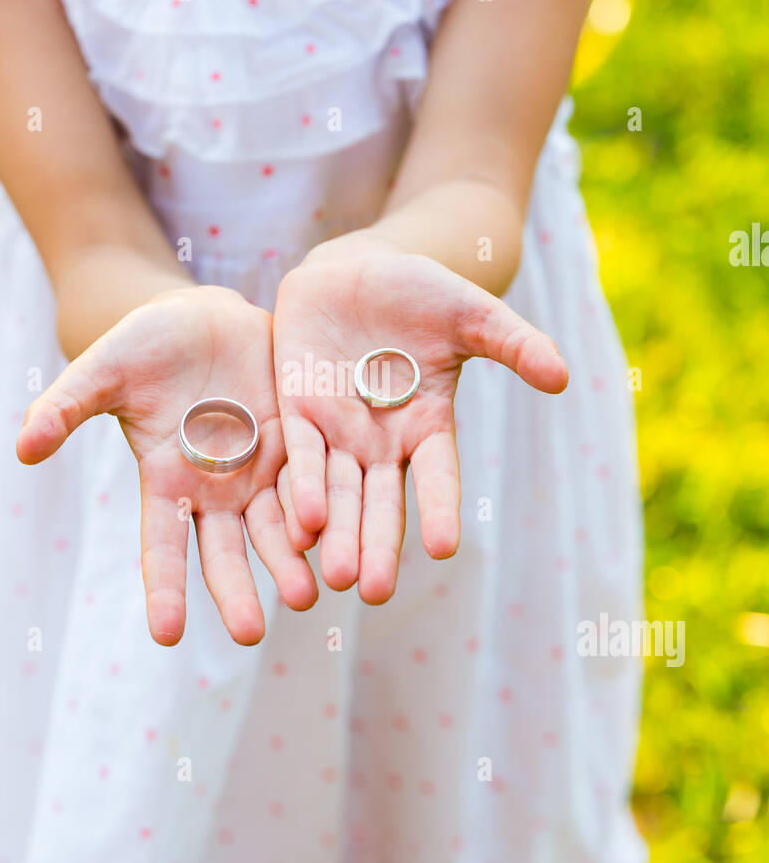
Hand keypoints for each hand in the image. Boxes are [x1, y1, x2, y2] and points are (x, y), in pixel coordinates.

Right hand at [17, 286, 317, 645]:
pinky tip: (340, 536)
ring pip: (277, 528)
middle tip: (249, 633)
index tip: (165, 635)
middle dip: (237, 591)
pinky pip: (314, 481)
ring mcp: (261, 471)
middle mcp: (216, 491)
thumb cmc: (145, 345)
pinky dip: (324, 510)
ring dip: (290, 563)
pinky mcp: (298, 444)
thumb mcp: (103, 369)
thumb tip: (20, 449)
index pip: (163, 547)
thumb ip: (67, 407)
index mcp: (166, 483)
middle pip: (227, 553)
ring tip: (306, 595)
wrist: (207, 318)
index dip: (164, 589)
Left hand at [273, 235, 567, 601]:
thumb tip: (564, 377)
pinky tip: (301, 523)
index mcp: (428, 426)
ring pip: (337, 492)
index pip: (438, 476)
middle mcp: (382, 441)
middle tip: (373, 592)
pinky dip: (300, 486)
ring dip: (335, 533)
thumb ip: (515, 344)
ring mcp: (337, 431)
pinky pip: (297, 455)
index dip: (440, 509)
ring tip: (333, 577)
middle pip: (380, 502)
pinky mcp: (297, 412)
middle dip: (376, 545)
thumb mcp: (471, 313)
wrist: (354, 269)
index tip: (444, 548)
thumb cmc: (420, 293)